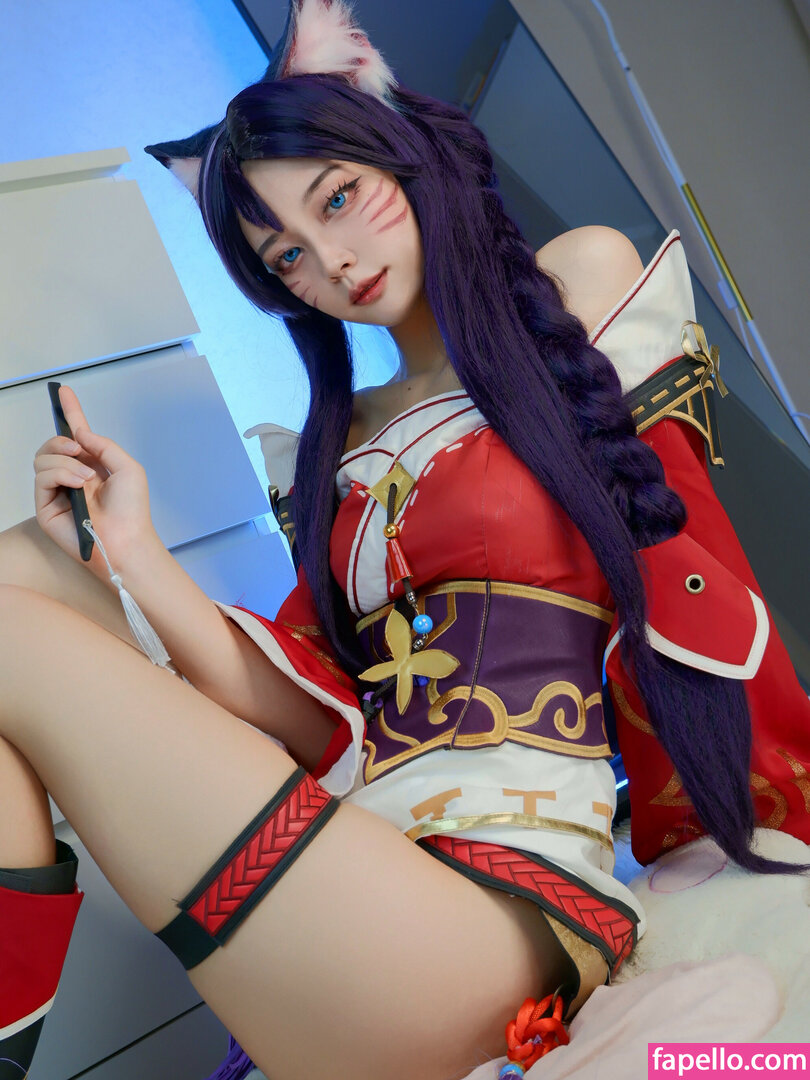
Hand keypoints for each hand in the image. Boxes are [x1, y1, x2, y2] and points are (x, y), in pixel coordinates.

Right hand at [34, 386, 156, 578]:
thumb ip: (104, 445)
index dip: (69, 412)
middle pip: (52, 445)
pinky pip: (42, 477)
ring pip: (43, 459)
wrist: (127, 539)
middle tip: (77, 448)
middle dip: (61, 440)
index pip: (76, 436)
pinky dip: (60, 474)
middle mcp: (72, 476)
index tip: (63, 391)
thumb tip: (78, 434)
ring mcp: (57, 491)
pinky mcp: (46, 506)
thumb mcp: (128, 468)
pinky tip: (78, 483)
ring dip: (66, 462)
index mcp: (92, 465)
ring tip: (86, 477)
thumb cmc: (132, 510)